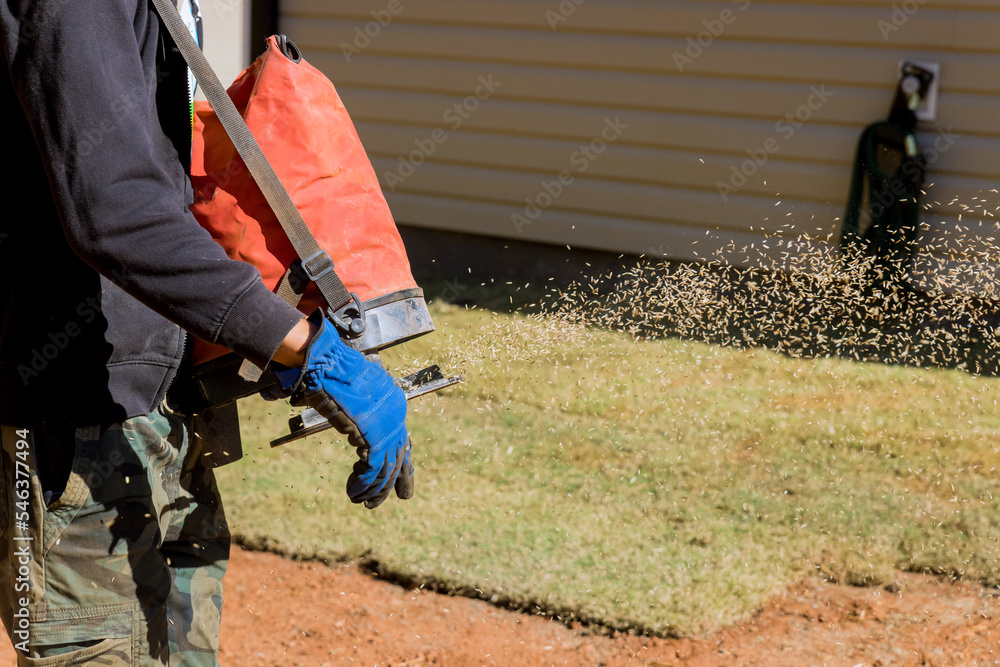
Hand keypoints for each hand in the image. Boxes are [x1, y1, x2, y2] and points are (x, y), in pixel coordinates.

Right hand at [268, 310, 413, 507]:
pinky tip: (354, 493)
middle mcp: (396, 414)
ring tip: (364, 502)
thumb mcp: (350, 393)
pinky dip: (363, 483)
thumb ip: (354, 411)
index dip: (403, 460)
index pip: (402, 438)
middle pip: (399, 454)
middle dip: (398, 479)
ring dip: (375, 488)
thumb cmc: (331, 373)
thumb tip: (349, 421)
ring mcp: (387, 424)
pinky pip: (372, 468)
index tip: (402, 477)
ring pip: (386, 466)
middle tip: (403, 497)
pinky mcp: (373, 434)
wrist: (326, 363)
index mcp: (393, 403)